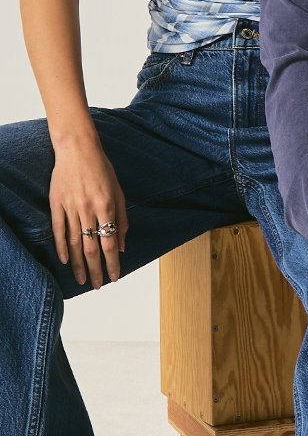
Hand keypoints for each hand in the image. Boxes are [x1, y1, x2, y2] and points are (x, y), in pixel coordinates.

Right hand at [49, 131, 127, 288]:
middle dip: (96, 270)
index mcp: (107, 206)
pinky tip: (65, 261)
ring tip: (82, 280)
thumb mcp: (119, 191)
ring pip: (74, 243)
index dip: (112, 263)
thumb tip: (122, 245)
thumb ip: (122, 219)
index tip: (114, 278)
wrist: (78, 148)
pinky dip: (62, 247)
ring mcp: (71, 207)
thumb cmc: (102, 168)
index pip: (110, 243)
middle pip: (92, 248)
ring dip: (79, 264)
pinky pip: (59, 230)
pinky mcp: (57, 204)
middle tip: (97, 286)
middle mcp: (89, 209)